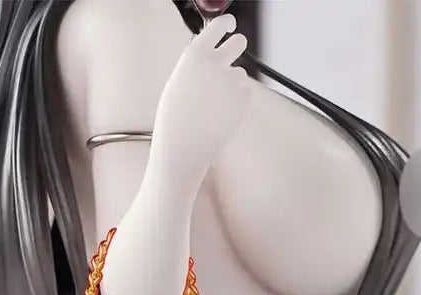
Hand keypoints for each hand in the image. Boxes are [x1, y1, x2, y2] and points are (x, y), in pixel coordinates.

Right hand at [152, 13, 251, 184]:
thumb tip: (217, 55)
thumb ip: (200, 64)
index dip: (226, 23)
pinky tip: (220, 115)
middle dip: (237, 45)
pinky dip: (236, 102)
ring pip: (239, 74)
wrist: (183, 146)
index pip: (218, 25)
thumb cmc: (176, 117)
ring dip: (231, 84)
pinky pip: (244, 93)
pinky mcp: (243, 100)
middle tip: (232, 54)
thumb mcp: (180, 81)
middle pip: (239, 41)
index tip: (229, 25)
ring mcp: (232, 82)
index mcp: (196, 55)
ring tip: (213, 105)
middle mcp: (216, 63)